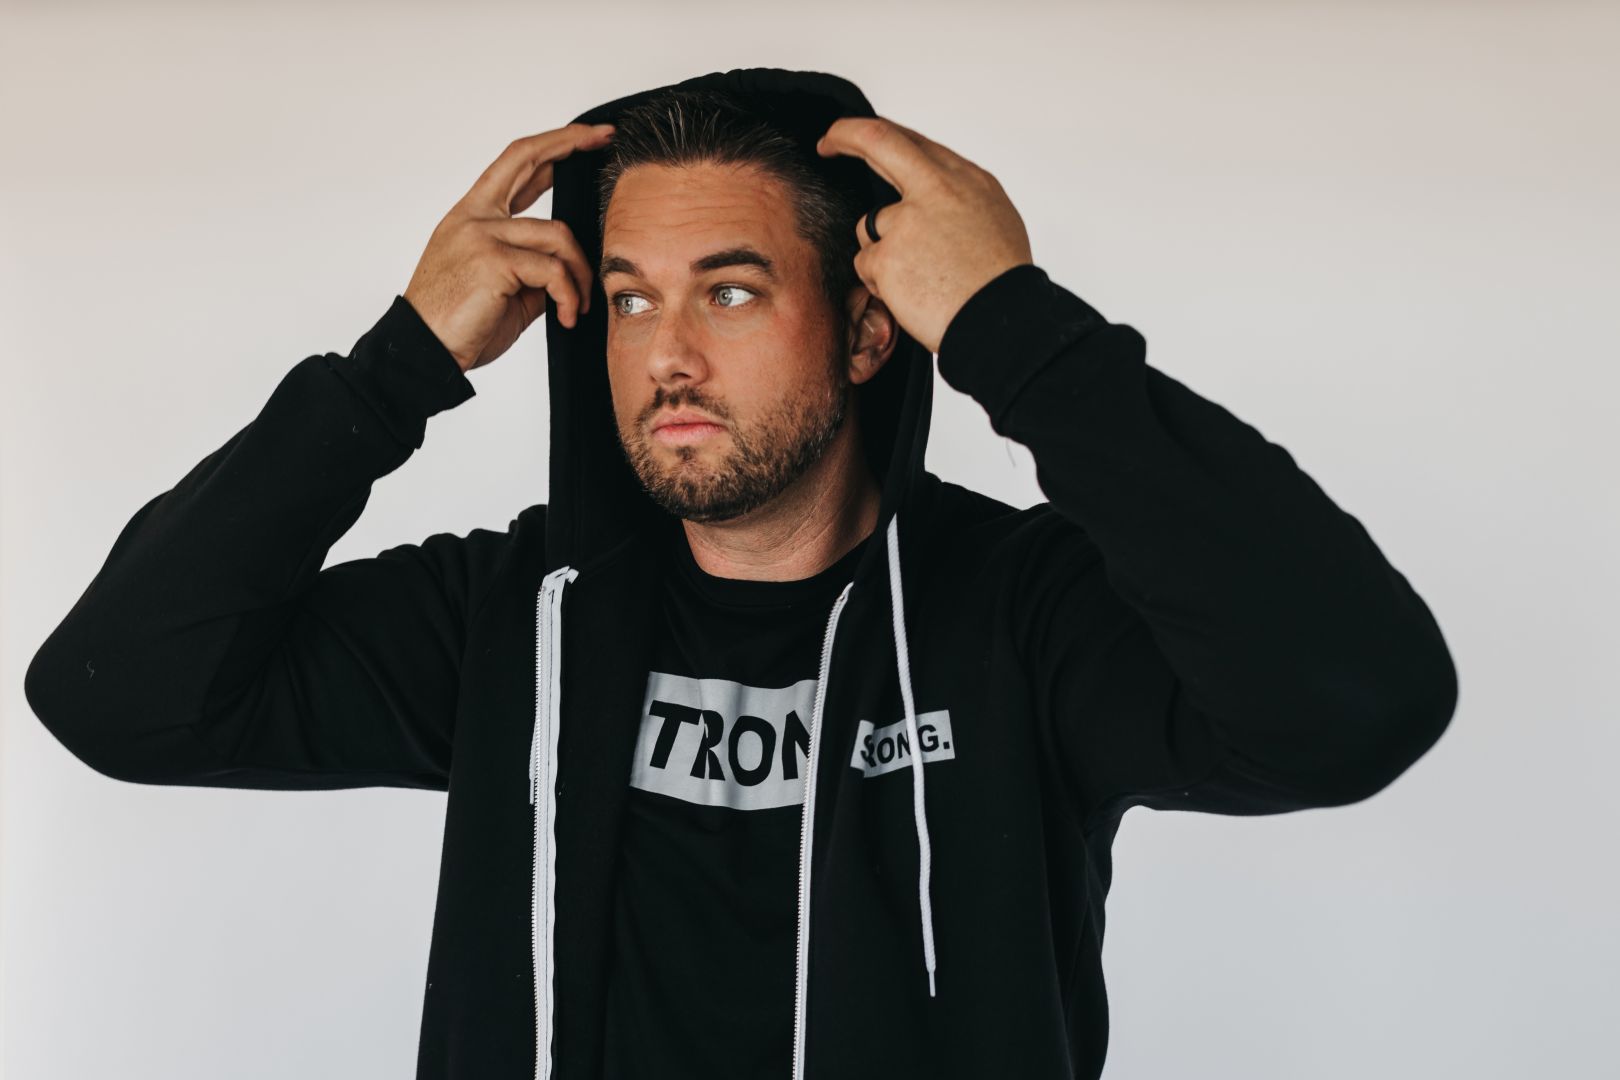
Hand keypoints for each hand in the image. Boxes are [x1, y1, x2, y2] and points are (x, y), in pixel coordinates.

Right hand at [403, 122, 615, 372]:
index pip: (515, 163)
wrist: (425, 354)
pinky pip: (553, 271)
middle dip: (571, 143)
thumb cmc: (459, 326)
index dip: (552, 145)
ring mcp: (481, 234)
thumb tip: (571, 267)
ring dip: (580, 274)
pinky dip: (568, 296)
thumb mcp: (506, 289)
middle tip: (605, 140)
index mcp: (472, 216)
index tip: (586, 137)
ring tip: (576, 307)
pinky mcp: (492, 260)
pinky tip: (566, 317)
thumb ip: (535, 268)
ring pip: (558, 235)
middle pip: (527, 159)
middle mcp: (473, 216)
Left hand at [815, 116, 1032, 354]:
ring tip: (919, 279)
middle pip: (877, 142)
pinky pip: (866, 263)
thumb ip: (956, 199)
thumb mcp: (994, 219)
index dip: (881, 135)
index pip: (913, 141)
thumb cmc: (1000, 283)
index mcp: (966, 179)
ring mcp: (908, 221)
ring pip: (869, 224)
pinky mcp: (887, 256)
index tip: (860, 135)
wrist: (1003, 322)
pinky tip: (911, 296)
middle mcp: (937, 189)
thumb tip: (927, 193)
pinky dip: (880, 282)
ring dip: (882, 252)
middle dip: (845, 135)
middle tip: (827, 143)